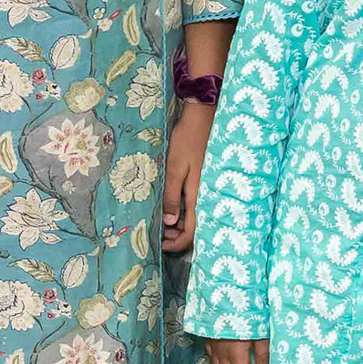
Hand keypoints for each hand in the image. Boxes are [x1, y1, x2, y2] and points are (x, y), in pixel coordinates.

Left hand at [157, 101, 212, 252]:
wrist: (201, 118)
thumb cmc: (186, 141)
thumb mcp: (174, 168)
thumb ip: (172, 195)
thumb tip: (171, 223)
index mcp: (198, 196)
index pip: (191, 232)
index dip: (176, 244)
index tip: (161, 245)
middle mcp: (204, 196)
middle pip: (194, 228)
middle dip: (176, 237)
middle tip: (158, 235)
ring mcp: (203, 188)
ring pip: (194, 217)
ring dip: (179, 225)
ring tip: (162, 223)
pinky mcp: (201, 181)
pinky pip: (193, 204)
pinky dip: (182, 212)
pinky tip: (170, 206)